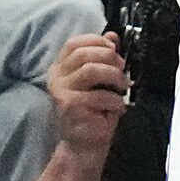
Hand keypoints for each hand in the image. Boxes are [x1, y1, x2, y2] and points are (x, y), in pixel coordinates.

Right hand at [48, 32, 129, 154]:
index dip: (96, 41)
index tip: (113, 48)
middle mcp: (56, 78)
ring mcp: (61, 92)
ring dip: (114, 76)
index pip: (73, 44)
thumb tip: (112, 36)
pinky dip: (115, 100)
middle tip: (122, 69)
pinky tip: (118, 107)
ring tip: (123, 87)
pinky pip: (99, 95)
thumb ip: (102, 57)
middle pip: (84, 54)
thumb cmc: (93, 111)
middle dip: (110, 58)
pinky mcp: (70, 107)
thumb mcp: (99, 80)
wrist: (84, 145)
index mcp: (60, 68)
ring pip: (91, 70)